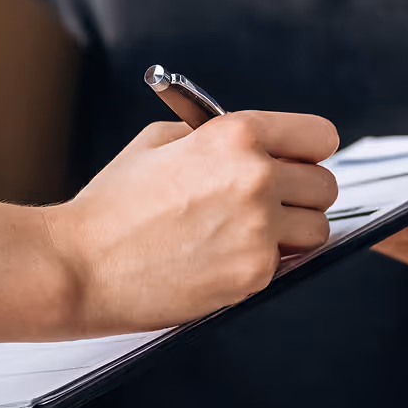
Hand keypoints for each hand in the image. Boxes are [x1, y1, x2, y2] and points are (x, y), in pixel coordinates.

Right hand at [44, 111, 338, 334]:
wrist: (81, 263)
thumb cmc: (113, 203)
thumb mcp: (159, 140)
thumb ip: (214, 134)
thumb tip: (254, 143)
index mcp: (235, 135)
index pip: (319, 135)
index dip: (308, 149)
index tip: (298, 161)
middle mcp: (255, 177)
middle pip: (325, 184)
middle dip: (301, 193)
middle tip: (269, 201)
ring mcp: (258, 228)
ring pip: (317, 228)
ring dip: (292, 231)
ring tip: (248, 232)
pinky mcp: (253, 274)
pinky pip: (287, 264)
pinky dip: (264, 261)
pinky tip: (224, 256)